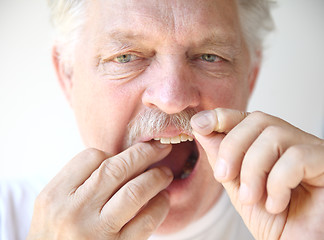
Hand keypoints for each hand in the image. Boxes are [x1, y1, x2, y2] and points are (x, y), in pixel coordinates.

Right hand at [27, 142, 172, 239]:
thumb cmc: (55, 235)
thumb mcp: (53, 206)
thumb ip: (78, 182)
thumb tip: (119, 160)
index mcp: (55, 195)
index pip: (92, 157)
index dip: (115, 153)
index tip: (127, 158)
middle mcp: (74, 211)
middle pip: (117, 169)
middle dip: (144, 153)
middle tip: (160, 148)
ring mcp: (96, 232)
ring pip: (134, 192)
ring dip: (156, 178)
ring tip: (165, 173)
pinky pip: (145, 221)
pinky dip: (159, 206)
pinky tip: (163, 199)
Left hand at [191, 108, 323, 239]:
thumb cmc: (273, 221)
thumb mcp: (237, 186)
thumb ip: (222, 158)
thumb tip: (202, 128)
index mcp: (270, 144)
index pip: (246, 118)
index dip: (221, 116)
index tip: (199, 124)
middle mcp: (292, 141)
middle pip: (258, 120)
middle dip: (232, 148)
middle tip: (223, 176)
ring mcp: (311, 150)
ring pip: (274, 136)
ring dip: (252, 170)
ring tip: (251, 197)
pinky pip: (297, 158)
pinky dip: (277, 183)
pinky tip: (276, 204)